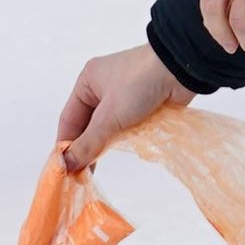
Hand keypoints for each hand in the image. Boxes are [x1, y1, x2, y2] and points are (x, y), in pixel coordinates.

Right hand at [55, 44, 184, 170]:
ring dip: (103, 146)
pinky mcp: (142, 105)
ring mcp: (123, 97)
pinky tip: (117, 156)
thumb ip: (89, 143)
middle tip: (79, 175)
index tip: (63, 169)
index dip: (65, 144)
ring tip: (96, 171)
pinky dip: (122, 140)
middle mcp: (102, 88)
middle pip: (87, 125)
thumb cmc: (139, 84)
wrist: (181, 69)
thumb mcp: (110, 116)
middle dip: (85, 148)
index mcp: (87, 82)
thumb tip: (66, 165)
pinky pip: (126, 127)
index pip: (69, 119)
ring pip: (107, 128)